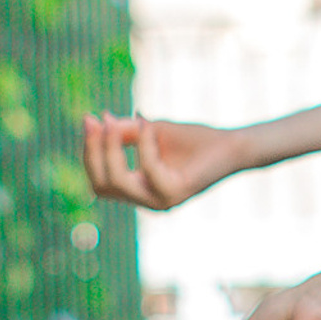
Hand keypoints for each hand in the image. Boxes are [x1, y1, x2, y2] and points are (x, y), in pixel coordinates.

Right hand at [80, 113, 241, 211]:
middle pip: (102, 185)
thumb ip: (123, 132)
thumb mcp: (149, 131)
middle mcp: (148, 201)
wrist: (231, 145)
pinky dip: (143, 144)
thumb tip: (95, 123)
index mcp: (139, 190)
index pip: (100, 181)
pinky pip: (148, 169)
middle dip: (94, 151)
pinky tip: (148, 125)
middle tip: (98, 119)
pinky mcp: (177, 193)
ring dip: (112, 149)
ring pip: (118, 182)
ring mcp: (162, 201)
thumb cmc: (193, 140)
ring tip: (119, 122)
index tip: (90, 118)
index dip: (90, 151)